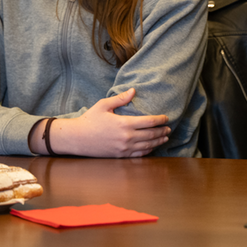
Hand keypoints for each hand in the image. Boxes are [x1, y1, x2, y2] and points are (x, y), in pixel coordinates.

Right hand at [52, 88, 170, 157]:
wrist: (77, 139)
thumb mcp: (104, 105)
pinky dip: (148, 150)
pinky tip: (152, 147)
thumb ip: (120, 98)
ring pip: (147, 145)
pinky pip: (138, 154)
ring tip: (165, 138)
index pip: (149, 122)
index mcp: (124, 123)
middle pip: (151, 134)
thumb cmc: (89, 120)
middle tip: (169, 128)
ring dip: (158, 141)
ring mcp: (124, 148)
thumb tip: (133, 90)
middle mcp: (127, 137)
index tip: (166, 118)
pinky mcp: (120, 155)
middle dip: (162, 131)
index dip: (160, 120)